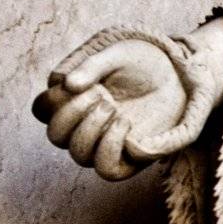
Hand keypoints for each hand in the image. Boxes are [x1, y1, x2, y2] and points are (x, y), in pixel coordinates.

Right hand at [33, 36, 187, 180]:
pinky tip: (125, 123)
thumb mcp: (118, 53)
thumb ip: (92, 65)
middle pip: (56, 135)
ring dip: (92, 130)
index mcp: (73, 99)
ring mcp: (105, 143)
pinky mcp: (129, 158)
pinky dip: (110, 147)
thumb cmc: (144, 62)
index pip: (42, 109)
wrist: (180, 74)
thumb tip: (67, 84)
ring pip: (79, 156)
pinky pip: (107, 170)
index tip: (80, 83)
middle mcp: (84, 125)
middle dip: (73, 114)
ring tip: (115, 108)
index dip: (53, 99)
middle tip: (102, 94)